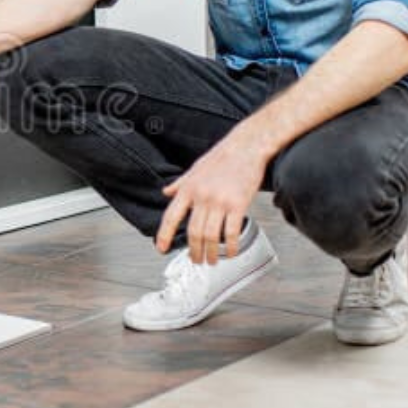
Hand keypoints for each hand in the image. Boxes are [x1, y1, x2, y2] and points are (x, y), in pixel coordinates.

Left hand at [155, 125, 271, 264]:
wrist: (246, 146)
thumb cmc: (222, 157)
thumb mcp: (194, 169)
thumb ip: (180, 184)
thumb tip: (166, 192)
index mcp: (188, 189)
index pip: (171, 217)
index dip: (164, 235)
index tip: (161, 249)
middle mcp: (201, 197)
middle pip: (193, 232)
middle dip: (193, 250)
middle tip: (195, 260)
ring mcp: (219, 201)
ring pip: (210, 235)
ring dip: (211, 252)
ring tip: (212, 260)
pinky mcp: (238, 204)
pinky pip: (232, 231)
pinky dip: (230, 246)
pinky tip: (230, 252)